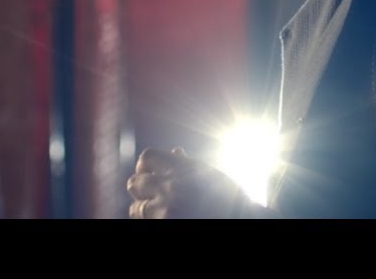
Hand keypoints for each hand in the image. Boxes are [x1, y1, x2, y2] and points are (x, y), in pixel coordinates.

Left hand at [126, 146, 254, 218]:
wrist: (241, 218)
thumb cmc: (230, 196)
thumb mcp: (210, 173)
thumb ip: (187, 164)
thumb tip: (175, 151)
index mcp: (183, 167)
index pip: (146, 157)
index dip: (145, 166)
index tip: (151, 174)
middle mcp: (171, 185)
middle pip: (134, 182)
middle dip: (141, 189)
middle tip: (151, 195)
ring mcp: (166, 208)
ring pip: (135, 208)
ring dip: (144, 209)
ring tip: (159, 210)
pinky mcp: (164, 224)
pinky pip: (144, 222)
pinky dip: (151, 220)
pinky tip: (163, 217)